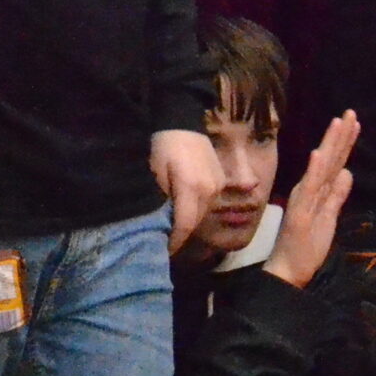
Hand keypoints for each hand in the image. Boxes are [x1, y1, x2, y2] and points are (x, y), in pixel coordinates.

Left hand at [149, 128, 223, 252]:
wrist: (182, 123)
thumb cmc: (162, 147)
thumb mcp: (154, 173)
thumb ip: (160, 200)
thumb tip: (160, 224)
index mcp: (192, 189)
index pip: (184, 225)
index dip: (174, 241)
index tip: (162, 251)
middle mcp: (210, 191)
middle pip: (195, 222)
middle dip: (180, 236)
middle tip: (164, 244)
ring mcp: (218, 186)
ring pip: (202, 214)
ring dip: (188, 224)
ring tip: (172, 232)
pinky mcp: (221, 182)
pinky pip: (208, 204)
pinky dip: (195, 211)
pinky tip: (183, 213)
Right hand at [262, 112, 357, 288]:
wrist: (288, 269)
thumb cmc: (307, 247)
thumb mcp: (330, 218)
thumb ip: (338, 196)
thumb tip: (348, 173)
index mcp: (317, 192)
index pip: (334, 163)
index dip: (344, 143)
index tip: (354, 123)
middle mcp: (309, 190)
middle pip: (328, 159)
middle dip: (340, 136)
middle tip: (350, 113)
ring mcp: (304, 199)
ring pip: (320, 168)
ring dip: (329, 145)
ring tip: (338, 123)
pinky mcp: (301, 211)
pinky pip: (309, 188)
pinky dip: (313, 170)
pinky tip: (318, 154)